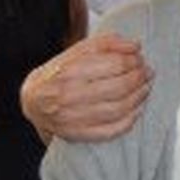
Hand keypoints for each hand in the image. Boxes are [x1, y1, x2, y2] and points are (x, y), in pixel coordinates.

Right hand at [21, 33, 152, 141]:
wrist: (32, 101)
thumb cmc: (60, 73)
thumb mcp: (78, 51)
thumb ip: (107, 44)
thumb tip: (135, 46)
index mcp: (70, 71)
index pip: (115, 64)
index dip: (134, 61)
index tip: (140, 59)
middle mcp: (69, 96)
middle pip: (120, 87)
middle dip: (140, 78)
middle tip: (147, 73)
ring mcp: (72, 118)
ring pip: (118, 109)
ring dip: (139, 98)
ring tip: (145, 88)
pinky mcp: (76, 135)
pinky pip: (111, 131)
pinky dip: (130, 120)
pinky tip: (136, 109)